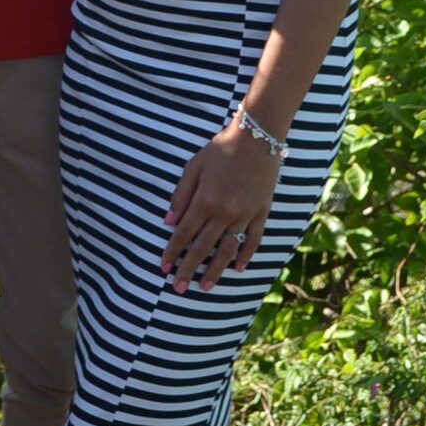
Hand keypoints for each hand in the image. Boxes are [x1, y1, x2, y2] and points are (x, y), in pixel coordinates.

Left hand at [161, 121, 281, 292]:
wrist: (257, 137)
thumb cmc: (221, 148)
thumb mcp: (194, 166)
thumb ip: (181, 195)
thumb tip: (168, 222)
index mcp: (204, 201)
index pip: (184, 234)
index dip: (172, 252)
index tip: (164, 268)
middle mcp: (224, 212)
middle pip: (203, 248)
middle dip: (189, 269)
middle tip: (179, 288)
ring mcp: (245, 214)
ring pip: (228, 249)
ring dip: (216, 270)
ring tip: (206, 286)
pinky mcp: (262, 212)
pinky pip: (253, 239)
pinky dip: (246, 255)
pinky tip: (238, 268)